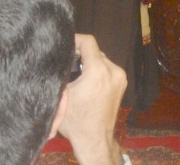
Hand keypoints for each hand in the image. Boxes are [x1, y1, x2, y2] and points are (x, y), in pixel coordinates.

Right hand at [58, 34, 125, 164]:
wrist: (95, 139)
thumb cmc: (76, 119)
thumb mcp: (62, 95)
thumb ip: (61, 73)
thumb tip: (57, 58)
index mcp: (98, 71)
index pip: (89, 42)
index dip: (75, 40)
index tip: (65, 46)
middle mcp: (113, 70)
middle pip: (95, 51)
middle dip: (81, 55)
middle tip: (68, 65)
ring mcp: (121, 77)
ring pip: (102, 59)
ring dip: (90, 63)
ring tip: (78, 76)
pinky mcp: (123, 83)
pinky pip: (108, 69)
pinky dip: (98, 71)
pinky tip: (89, 83)